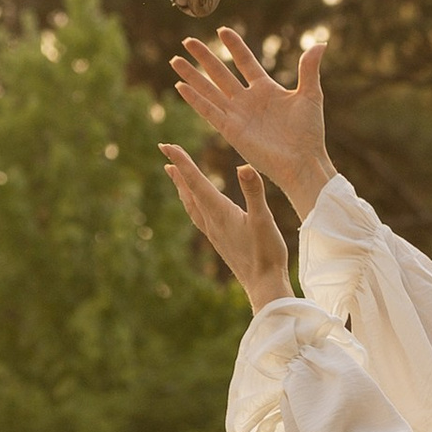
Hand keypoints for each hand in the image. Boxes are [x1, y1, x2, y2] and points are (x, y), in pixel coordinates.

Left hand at [160, 146, 293, 308]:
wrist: (263, 286)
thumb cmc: (266, 253)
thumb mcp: (264, 219)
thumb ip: (253, 192)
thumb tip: (243, 166)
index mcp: (219, 212)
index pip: (197, 181)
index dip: (182, 162)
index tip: (167, 145)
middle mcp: (211, 221)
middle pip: (189, 191)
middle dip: (178, 170)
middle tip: (165, 151)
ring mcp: (214, 232)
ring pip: (191, 204)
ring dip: (182, 186)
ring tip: (174, 174)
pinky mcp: (219, 240)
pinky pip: (199, 216)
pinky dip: (192, 202)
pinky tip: (198, 205)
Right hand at [169, 32, 331, 216]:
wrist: (303, 162)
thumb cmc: (309, 133)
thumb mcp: (310, 95)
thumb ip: (308, 69)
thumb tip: (320, 43)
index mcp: (266, 90)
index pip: (245, 62)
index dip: (234, 47)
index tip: (222, 30)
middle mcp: (248, 100)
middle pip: (220, 73)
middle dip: (204, 57)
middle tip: (188, 41)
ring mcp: (237, 115)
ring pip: (209, 89)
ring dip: (192, 75)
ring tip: (175, 60)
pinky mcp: (230, 130)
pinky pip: (208, 110)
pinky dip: (194, 98)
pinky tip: (181, 86)